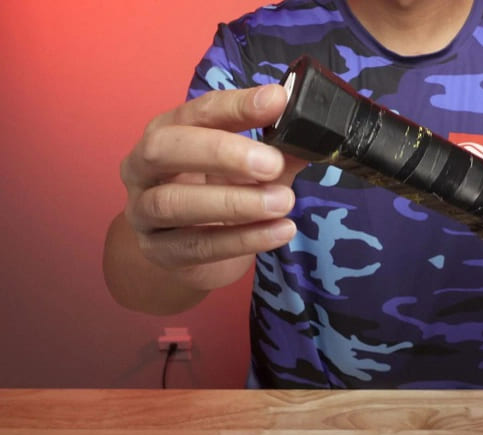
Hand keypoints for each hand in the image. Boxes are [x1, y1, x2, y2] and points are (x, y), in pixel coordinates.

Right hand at [120, 84, 306, 290]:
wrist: (188, 252)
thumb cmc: (217, 193)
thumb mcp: (246, 168)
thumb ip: (274, 152)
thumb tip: (308, 140)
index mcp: (167, 131)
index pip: (196, 111)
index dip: (236, 106)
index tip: (276, 101)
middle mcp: (143, 166)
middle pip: (164, 149)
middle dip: (220, 152)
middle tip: (272, 163)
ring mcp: (142, 211)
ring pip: (173, 203)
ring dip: (234, 202)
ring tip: (283, 202)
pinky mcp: (157, 251)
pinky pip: (196, 246)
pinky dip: (241, 239)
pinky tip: (279, 231)